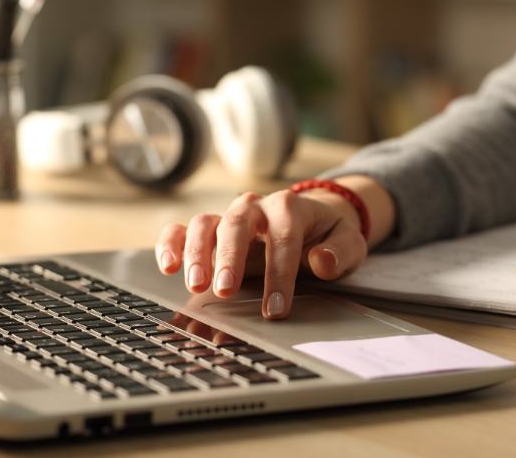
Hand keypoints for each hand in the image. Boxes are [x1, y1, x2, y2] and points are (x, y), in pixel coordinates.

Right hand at [154, 188, 368, 319]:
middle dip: (230, 258)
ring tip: (196, 285)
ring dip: (197, 253)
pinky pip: (182, 229)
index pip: (283, 238)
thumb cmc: (328, 235)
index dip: (279, 274)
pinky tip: (167, 266)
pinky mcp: (211, 230)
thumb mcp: (348, 242)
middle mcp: (255, 207)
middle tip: (225, 291)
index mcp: (290, 207)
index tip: (276, 308)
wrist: (313, 220)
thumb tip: (321, 261)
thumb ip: (340, 251)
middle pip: (237, 224)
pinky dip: (171, 244)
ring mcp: (229, 217)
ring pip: (205, 224)